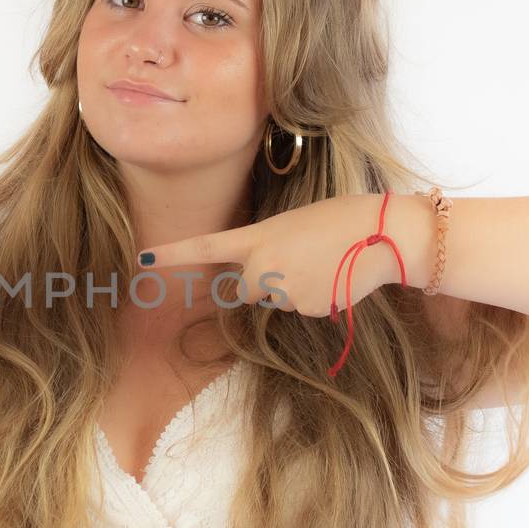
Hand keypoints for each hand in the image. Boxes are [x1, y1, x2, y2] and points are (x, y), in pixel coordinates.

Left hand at [137, 195, 407, 319]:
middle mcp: (264, 268)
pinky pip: (305, 308)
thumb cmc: (341, 218)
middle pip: (248, 289)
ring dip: (298, 287)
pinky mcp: (309, 309)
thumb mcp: (294, 225)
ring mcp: (285, 291)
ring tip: (327, 262)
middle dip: (266, 281)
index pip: (205, 247)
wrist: (384, 233)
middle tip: (302, 259)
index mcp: (257, 238)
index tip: (145, 260)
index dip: (174, 255)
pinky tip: (338, 277)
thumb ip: (270, 249)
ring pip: (281, 299)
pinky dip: (320, 297)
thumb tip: (267, 281)